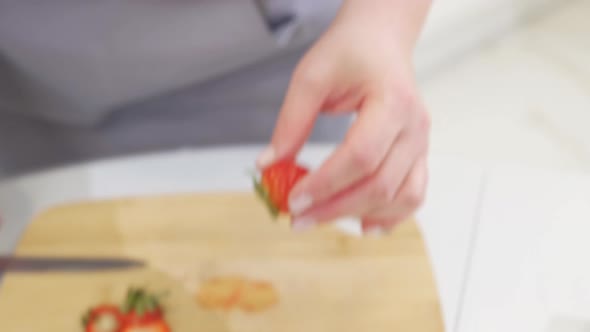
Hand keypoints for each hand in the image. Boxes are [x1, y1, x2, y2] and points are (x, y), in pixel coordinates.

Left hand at [257, 0, 431, 233]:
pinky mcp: (418, 153)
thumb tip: (268, 165)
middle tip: (298, 219)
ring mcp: (421, 142)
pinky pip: (414, 194)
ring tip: (322, 220)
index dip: (326, 184)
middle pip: (381, 184)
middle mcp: (414, 126)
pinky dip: (390, 215)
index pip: (361, 156)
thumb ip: (291, 122)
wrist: (380, 41)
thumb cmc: (349, 52)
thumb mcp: (311, 77)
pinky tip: (363, 225)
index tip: (294, 200)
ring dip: (361, 215)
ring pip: (402, 196)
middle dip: (336, 208)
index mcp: (392, 101)